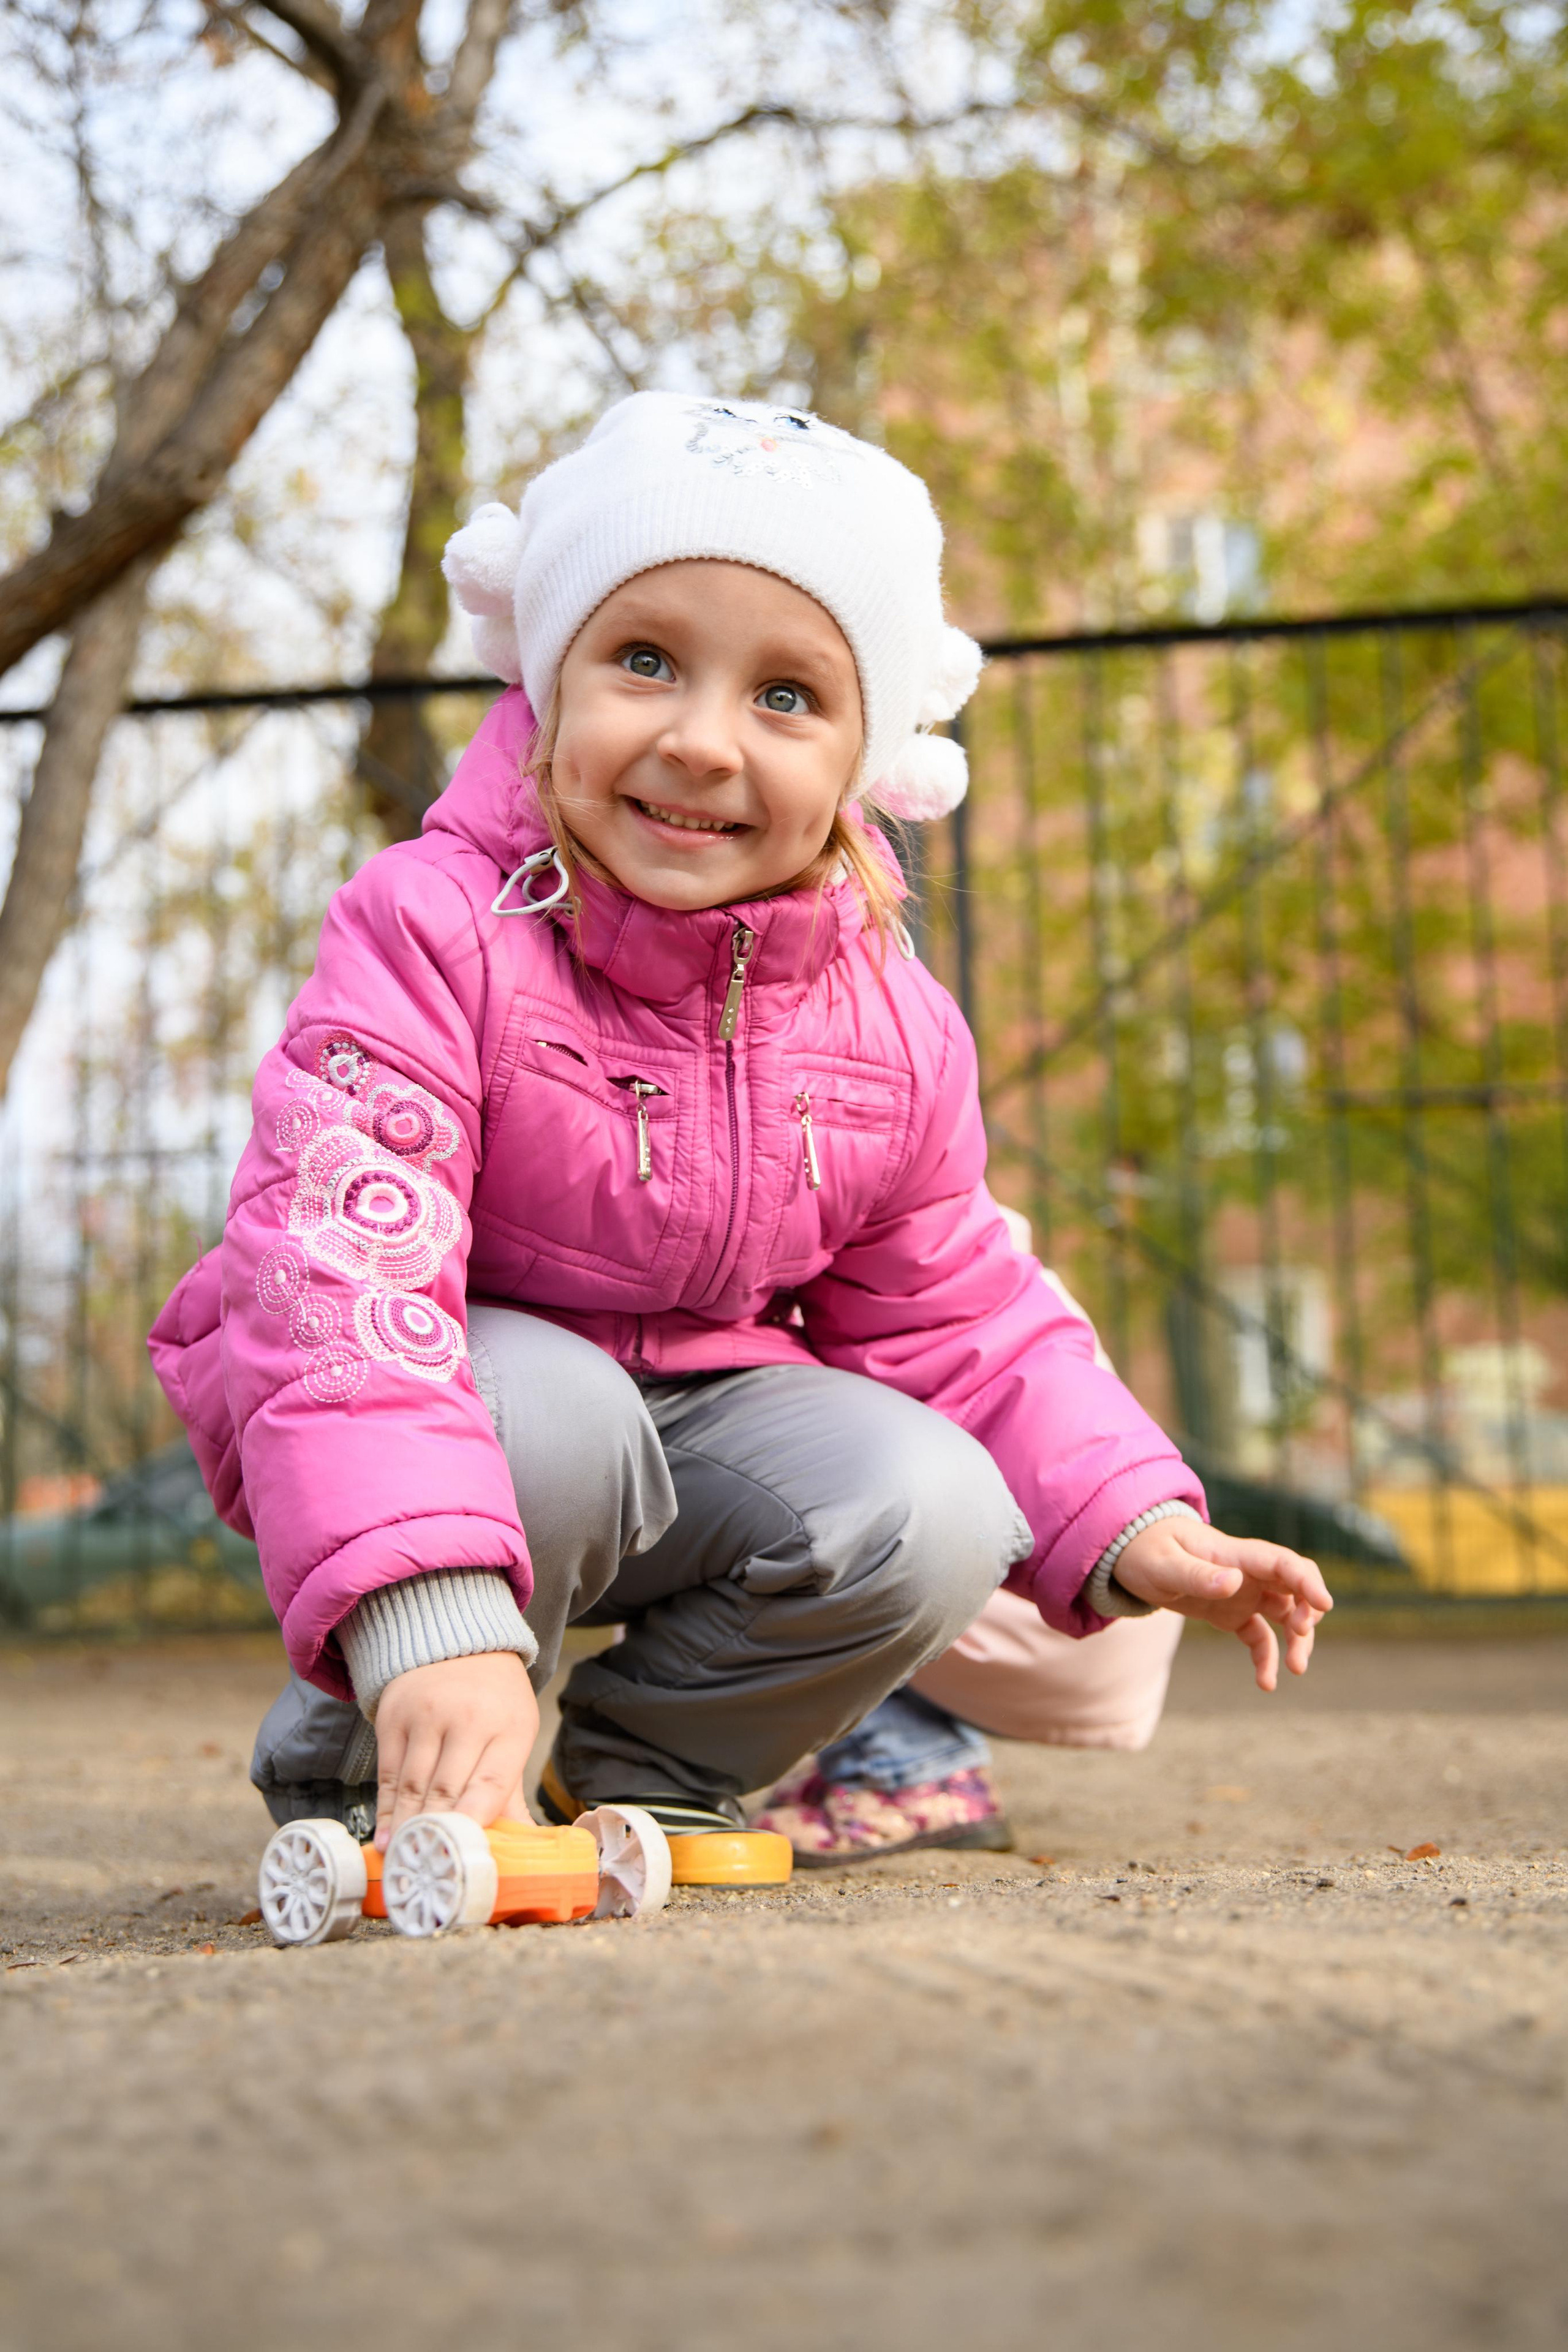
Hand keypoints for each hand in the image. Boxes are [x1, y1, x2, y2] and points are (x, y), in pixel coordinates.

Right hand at [372, 1650, 540, 1850]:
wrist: (458, 1643)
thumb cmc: (494, 1702)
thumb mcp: (515, 1734)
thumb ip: (510, 1793)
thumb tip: (525, 1848)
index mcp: (508, 1727)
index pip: (491, 1783)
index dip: (473, 1823)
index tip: (460, 1857)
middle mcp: (466, 1718)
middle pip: (447, 1790)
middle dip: (435, 1836)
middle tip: (426, 1873)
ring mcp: (425, 1715)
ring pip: (412, 1785)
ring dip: (406, 1829)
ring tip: (403, 1864)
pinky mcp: (393, 1717)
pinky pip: (387, 1774)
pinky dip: (386, 1810)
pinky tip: (386, 1838)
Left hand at [1112, 1519, 1332, 1690]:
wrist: (1130, 1552)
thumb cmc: (1146, 1551)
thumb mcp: (1164, 1565)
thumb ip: (1197, 1575)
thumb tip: (1234, 1583)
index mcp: (1235, 1554)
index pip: (1283, 1563)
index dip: (1308, 1581)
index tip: (1325, 1606)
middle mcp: (1247, 1572)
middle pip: (1295, 1588)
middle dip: (1308, 1614)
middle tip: (1299, 1641)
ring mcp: (1243, 1593)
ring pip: (1285, 1614)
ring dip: (1296, 1640)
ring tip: (1295, 1670)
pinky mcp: (1232, 1613)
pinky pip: (1259, 1636)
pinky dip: (1267, 1658)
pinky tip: (1267, 1684)